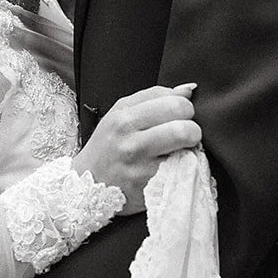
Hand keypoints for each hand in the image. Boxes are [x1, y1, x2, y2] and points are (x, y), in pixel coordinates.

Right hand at [74, 84, 200, 213]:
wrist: (86, 188)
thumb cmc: (107, 149)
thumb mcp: (120, 116)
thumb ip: (154, 98)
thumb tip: (189, 89)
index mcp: (123, 116)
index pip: (172, 99)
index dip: (183, 106)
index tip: (178, 116)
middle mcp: (130, 138)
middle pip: (182, 118)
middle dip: (191, 125)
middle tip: (185, 134)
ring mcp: (140, 163)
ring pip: (186, 141)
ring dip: (191, 145)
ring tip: (181, 150)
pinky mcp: (150, 185)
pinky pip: (182, 167)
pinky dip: (184, 166)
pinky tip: (173, 167)